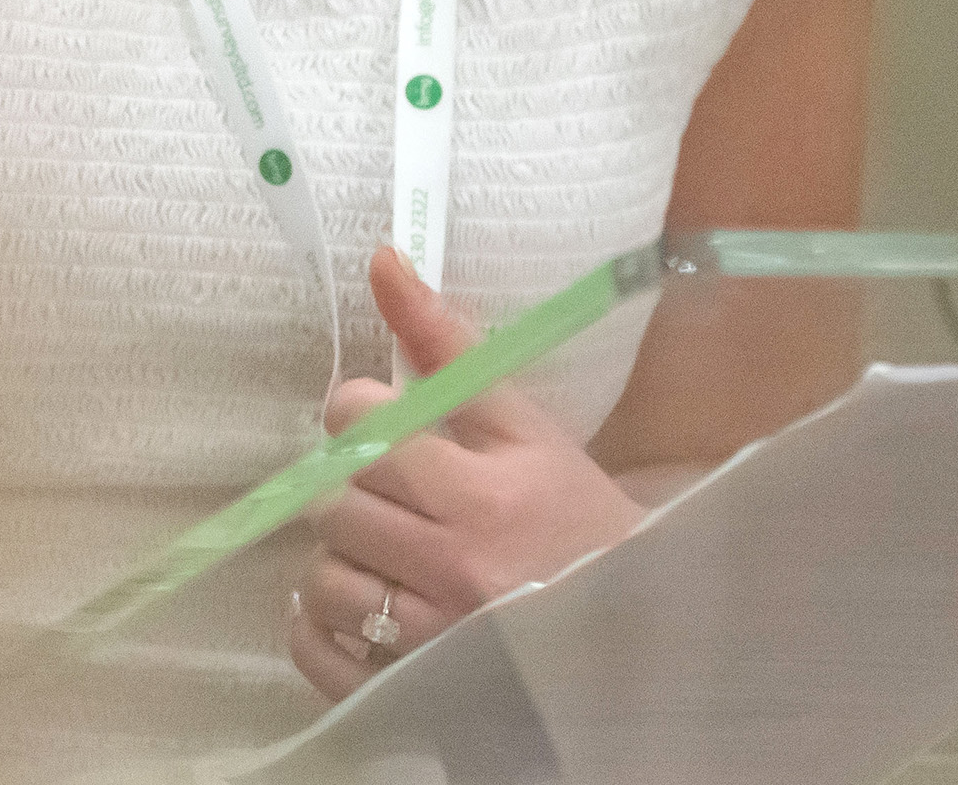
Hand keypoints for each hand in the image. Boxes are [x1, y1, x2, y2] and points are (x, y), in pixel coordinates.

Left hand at [286, 246, 645, 701]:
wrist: (639, 639)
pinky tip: (358, 608)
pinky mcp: (406, 697)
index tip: (385, 427)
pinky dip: (318, 630)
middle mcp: (455, 567)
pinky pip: (317, 655)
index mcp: (487, 492)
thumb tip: (382, 260)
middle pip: (334, 501)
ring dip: (338, 561)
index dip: (361, 416)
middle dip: (349, 487)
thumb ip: (450, 345)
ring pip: (321, 580)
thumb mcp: (528, 431)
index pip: (366, 427)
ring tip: (381, 555)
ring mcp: (429, 643)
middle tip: (386, 492)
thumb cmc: (580, 526)